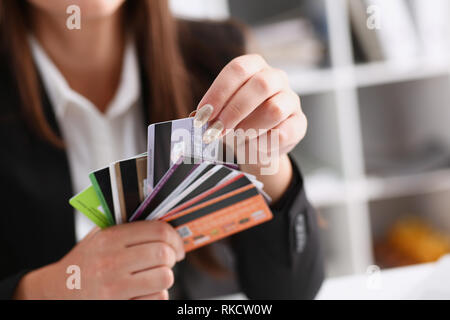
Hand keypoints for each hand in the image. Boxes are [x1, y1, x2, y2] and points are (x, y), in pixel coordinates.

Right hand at [14, 221, 184, 299]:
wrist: (57, 292)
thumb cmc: (84, 262)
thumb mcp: (98, 237)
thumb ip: (125, 226)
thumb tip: (163, 219)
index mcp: (109, 238)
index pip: (158, 230)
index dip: (175, 237)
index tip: (178, 245)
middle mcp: (111, 261)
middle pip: (164, 253)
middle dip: (172, 257)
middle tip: (169, 260)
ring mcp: (114, 287)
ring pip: (164, 277)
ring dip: (165, 276)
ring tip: (156, 275)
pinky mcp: (119, 306)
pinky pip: (157, 299)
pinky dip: (157, 295)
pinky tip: (145, 291)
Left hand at [194, 54, 306, 156]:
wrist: (257, 145)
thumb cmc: (236, 123)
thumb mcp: (220, 114)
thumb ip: (209, 114)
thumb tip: (195, 117)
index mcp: (254, 66)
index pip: (238, 69)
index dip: (219, 92)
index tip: (203, 115)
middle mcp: (276, 78)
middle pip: (260, 84)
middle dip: (234, 110)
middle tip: (217, 130)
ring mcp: (291, 99)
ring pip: (274, 109)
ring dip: (250, 128)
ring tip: (236, 139)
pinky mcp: (299, 123)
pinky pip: (284, 132)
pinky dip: (263, 143)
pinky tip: (253, 147)